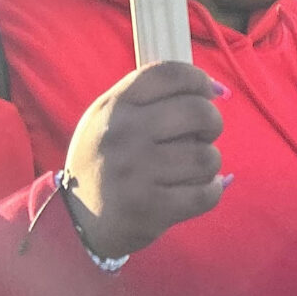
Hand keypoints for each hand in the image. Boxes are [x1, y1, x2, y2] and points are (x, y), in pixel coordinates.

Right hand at [61, 60, 226, 259]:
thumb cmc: (105, 162)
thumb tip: (219, 89)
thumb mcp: (109, 118)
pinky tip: (201, 188)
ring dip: (209, 162)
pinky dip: (212, 190)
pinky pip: (206, 193)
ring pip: (206, 156)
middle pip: (198, 111)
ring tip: (193, 167)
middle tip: (205, 134)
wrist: (76, 221)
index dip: (200, 79)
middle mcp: (124, 134)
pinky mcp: (151, 208)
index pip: (170, 74)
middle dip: (213, 122)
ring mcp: (137, 172)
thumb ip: (152, 98)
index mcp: (114, 106)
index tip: (210, 93)